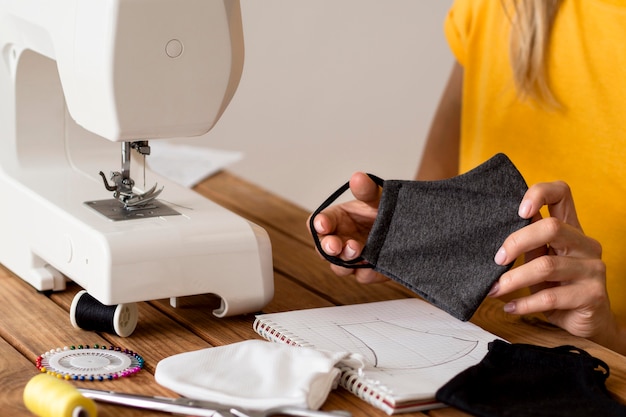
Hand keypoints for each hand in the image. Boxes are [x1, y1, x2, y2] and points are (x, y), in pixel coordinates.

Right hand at [308, 172, 388, 283]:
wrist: (412, 225)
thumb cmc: (385, 209)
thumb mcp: (377, 197)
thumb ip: (367, 190)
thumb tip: (358, 177)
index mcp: (336, 220)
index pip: (318, 223)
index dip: (318, 224)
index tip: (323, 224)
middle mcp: (340, 240)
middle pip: (324, 249)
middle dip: (328, 247)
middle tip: (335, 245)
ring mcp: (353, 258)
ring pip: (339, 267)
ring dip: (345, 261)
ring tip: (357, 250)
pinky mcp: (369, 271)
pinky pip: (363, 275)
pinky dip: (366, 272)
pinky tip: (372, 264)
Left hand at [488, 181, 620, 348]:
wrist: (585, 322)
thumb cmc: (556, 286)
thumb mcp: (540, 259)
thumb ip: (527, 243)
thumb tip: (492, 229)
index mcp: (572, 228)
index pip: (562, 193)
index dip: (540, 193)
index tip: (517, 210)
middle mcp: (586, 244)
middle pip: (552, 228)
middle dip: (517, 242)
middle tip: (497, 260)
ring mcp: (593, 269)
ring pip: (547, 266)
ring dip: (513, 279)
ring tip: (493, 290)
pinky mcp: (593, 295)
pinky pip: (551, 297)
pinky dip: (525, 304)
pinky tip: (510, 308)